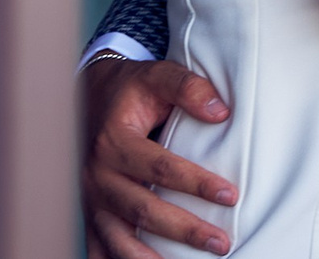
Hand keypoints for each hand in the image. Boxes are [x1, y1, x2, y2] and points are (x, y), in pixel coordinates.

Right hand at [80, 57, 238, 257]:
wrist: (87, 97)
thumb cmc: (131, 90)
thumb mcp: (155, 76)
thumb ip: (187, 87)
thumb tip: (221, 111)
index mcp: (114, 141)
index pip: (160, 167)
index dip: (196, 183)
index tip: (231, 195)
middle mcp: (97, 175)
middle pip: (142, 210)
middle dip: (183, 230)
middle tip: (221, 243)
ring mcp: (90, 199)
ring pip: (118, 239)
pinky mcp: (89, 214)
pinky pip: (99, 249)